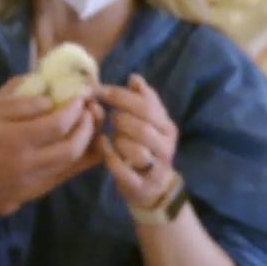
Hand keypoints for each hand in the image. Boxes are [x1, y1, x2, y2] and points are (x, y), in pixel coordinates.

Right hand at [0, 76, 110, 217]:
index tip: (80, 95)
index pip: (58, 124)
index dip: (75, 108)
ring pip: (72, 165)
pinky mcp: (31, 193)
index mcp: (15, 140)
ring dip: (87, 144)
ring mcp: (31, 182)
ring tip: (87, 126)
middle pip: (72, 148)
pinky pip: (62, 177)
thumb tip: (50, 94)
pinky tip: (78, 146)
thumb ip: (19, 100)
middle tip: (90, 111)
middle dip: (88, 127)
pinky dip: (76, 161)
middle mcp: (28, 164)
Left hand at [97, 74, 180, 210]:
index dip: (120, 96)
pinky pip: (123, 169)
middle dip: (120, 119)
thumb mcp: (148, 123)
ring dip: (119, 140)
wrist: (152, 188)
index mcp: (167, 128)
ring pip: (136, 148)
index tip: (99, 90)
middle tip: (109, 117)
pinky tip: (104, 147)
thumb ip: (143, 100)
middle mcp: (166, 147)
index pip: (147, 106)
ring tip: (112, 137)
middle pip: (143, 127)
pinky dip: (110, 157)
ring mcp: (155, 168)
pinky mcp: (141, 185)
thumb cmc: (145, 149)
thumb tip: (134, 77)